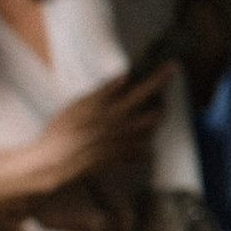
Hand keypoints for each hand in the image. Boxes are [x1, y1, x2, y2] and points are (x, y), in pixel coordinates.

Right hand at [24, 71, 165, 201]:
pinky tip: (135, 138)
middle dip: (161, 102)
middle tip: (156, 96)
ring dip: (153, 121)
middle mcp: (126, 128)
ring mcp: (126, 145)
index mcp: (116, 110)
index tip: (173, 67)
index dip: (162, 77)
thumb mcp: (80, 105)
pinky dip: (144, 143)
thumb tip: (124, 77)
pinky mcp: (121, 159)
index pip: (147, 89)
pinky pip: (143, 152)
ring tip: (144, 114)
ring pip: (153, 132)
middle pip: (158, 114)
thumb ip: (105, 91)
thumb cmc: (63, 131)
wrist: (57, 162)